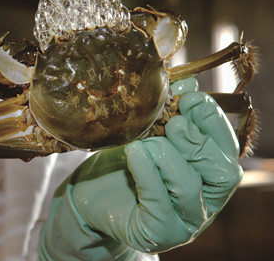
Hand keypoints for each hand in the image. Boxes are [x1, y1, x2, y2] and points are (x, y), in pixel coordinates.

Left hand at [39, 78, 242, 260]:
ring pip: (190, 188)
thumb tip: (187, 83)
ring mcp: (184, 221)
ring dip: (169, 158)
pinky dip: (147, 173)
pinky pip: (159, 203)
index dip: (213, 120)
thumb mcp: (146, 133)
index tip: (190, 97)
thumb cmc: (123, 162)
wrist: (89, 194)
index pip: (228, 148)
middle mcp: (205, 200)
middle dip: (199, 142)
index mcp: (208, 173)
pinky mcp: (158, 233)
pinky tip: (134, 152)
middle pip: (223, 172)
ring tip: (145, 142)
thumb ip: (169, 113)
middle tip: (174, 123)